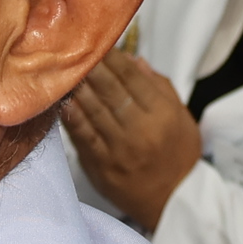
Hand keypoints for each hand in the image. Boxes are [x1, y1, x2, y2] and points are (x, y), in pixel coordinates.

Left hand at [59, 53, 205, 233]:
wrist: (174, 202)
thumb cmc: (179, 155)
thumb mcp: (181, 117)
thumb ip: (159, 87)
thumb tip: (133, 61)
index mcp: (162, 114)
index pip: (132, 77)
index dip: (112, 57)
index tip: (98, 42)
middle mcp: (140, 130)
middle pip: (110, 90)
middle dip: (91, 66)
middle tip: (73, 47)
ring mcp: (118, 149)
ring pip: (93, 110)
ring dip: (76, 87)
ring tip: (63, 67)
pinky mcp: (100, 165)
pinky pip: (82, 136)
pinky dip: (70, 117)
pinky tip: (61, 101)